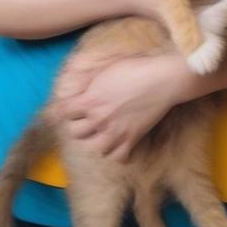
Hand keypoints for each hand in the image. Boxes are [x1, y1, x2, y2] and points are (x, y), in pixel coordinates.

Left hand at [53, 51, 186, 162]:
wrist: (161, 79)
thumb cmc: (134, 68)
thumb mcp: (106, 70)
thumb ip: (90, 83)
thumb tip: (80, 87)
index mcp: (90, 100)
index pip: (64, 113)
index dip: (66, 109)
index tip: (70, 107)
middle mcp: (100, 119)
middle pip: (76, 133)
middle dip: (78, 126)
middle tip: (85, 120)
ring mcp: (116, 132)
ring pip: (95, 149)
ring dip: (97, 141)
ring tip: (102, 133)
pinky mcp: (132, 139)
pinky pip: (119, 157)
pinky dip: (117, 154)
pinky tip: (119, 144)